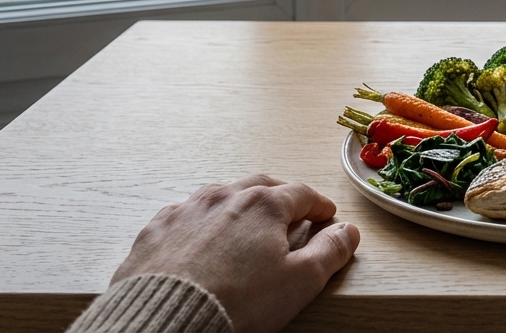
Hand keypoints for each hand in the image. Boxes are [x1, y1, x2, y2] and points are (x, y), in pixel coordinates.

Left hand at [112, 175, 359, 332]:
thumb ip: (330, 252)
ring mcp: (187, 210)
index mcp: (264, 204)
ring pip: (221, 195)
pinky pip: (186, 214)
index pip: (302, 194)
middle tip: (292, 210)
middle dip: (281, 196)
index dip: (319, 204)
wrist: (165, 322)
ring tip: (247, 220)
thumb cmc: (236, 303)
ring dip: (240, 203)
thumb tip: (348, 231)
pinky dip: (201, 220)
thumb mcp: (300, 281)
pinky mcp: (157, 230)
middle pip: (262, 185)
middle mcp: (225, 196)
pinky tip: (202, 236)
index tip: (326, 213)